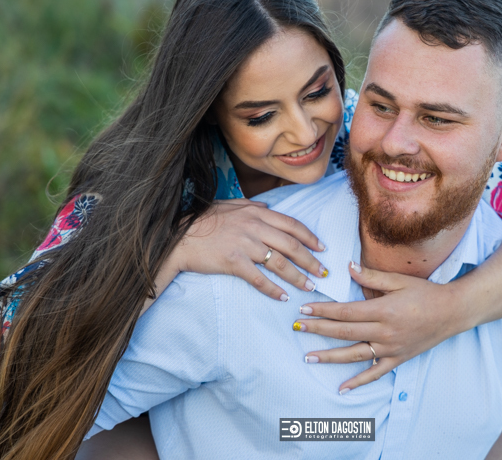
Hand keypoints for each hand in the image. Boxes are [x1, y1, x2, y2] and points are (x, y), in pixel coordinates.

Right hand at [169, 199, 326, 300]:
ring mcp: (245, 244)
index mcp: (255, 212)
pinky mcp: (234, 262)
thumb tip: (267, 206)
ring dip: (298, 276)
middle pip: (291, 245)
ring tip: (309, 286)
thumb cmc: (202, 221)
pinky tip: (282, 296)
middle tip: (323, 272)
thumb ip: (250, 205)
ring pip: (280, 263)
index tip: (322, 248)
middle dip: (311, 260)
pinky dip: (273, 289)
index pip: (291, 225)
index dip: (310, 237)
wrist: (178, 237)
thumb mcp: (228, 205)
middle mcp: (254, 226)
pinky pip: (259, 278)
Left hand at [293, 262, 476, 391]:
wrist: (452, 312)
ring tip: (309, 357)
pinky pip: (375, 373)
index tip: (304, 308)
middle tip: (298, 328)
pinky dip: (358, 381)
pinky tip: (342, 388)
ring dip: (330, 357)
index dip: (323, 310)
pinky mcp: (398, 359)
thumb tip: (348, 267)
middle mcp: (385, 332)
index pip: (346, 312)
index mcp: (383, 310)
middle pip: (345, 332)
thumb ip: (371, 277)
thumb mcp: (399, 280)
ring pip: (354, 355)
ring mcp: (391, 348)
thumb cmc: (426, 293)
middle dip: (319, 330)